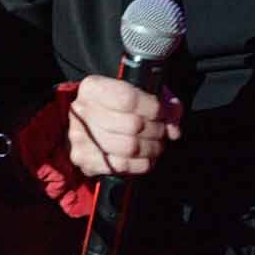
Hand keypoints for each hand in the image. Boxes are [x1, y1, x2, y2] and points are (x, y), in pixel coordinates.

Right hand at [65, 75, 183, 178]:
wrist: (83, 128)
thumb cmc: (112, 108)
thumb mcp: (133, 93)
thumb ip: (158, 99)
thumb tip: (175, 113)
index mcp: (93, 88)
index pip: (129, 99)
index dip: (154, 109)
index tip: (165, 113)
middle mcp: (83, 111)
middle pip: (132, 125)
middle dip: (157, 130)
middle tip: (163, 131)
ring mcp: (80, 137)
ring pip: (130, 147)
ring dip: (152, 148)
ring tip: (157, 144)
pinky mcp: (84, 160)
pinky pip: (123, 166)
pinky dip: (142, 163)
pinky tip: (146, 157)